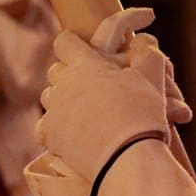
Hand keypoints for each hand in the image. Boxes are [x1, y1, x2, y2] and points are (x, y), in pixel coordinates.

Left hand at [36, 8, 183, 182]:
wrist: (129, 157)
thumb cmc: (142, 112)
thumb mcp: (152, 75)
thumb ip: (146, 52)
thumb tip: (143, 39)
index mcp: (86, 64)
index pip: (65, 41)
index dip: (74, 43)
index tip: (85, 49)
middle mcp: (64, 85)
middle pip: (56, 70)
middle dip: (70, 72)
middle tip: (92, 82)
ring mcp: (54, 112)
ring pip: (49, 98)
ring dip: (63, 99)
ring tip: (85, 108)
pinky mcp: (51, 137)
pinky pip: (44, 127)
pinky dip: (56, 128)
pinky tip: (72, 132)